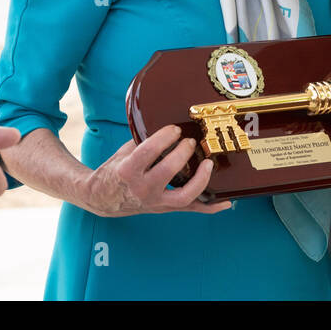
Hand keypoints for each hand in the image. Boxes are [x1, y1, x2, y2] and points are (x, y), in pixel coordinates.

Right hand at [78, 125, 231, 217]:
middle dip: (182, 153)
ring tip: (208, 163)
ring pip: (183, 195)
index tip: (174, 129)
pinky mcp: (165, 208)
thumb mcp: (124, 152)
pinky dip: (210, 206)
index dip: (164, 138)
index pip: (148, 152)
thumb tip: (165, 120)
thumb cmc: (116, 170)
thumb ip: (144, 140)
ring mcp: (155, 201)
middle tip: (190, 141)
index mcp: (128, 171)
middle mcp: (142, 188)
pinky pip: (191, 209)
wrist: (104, 199)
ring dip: (200, 179)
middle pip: (168, 171)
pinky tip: (226, 202)